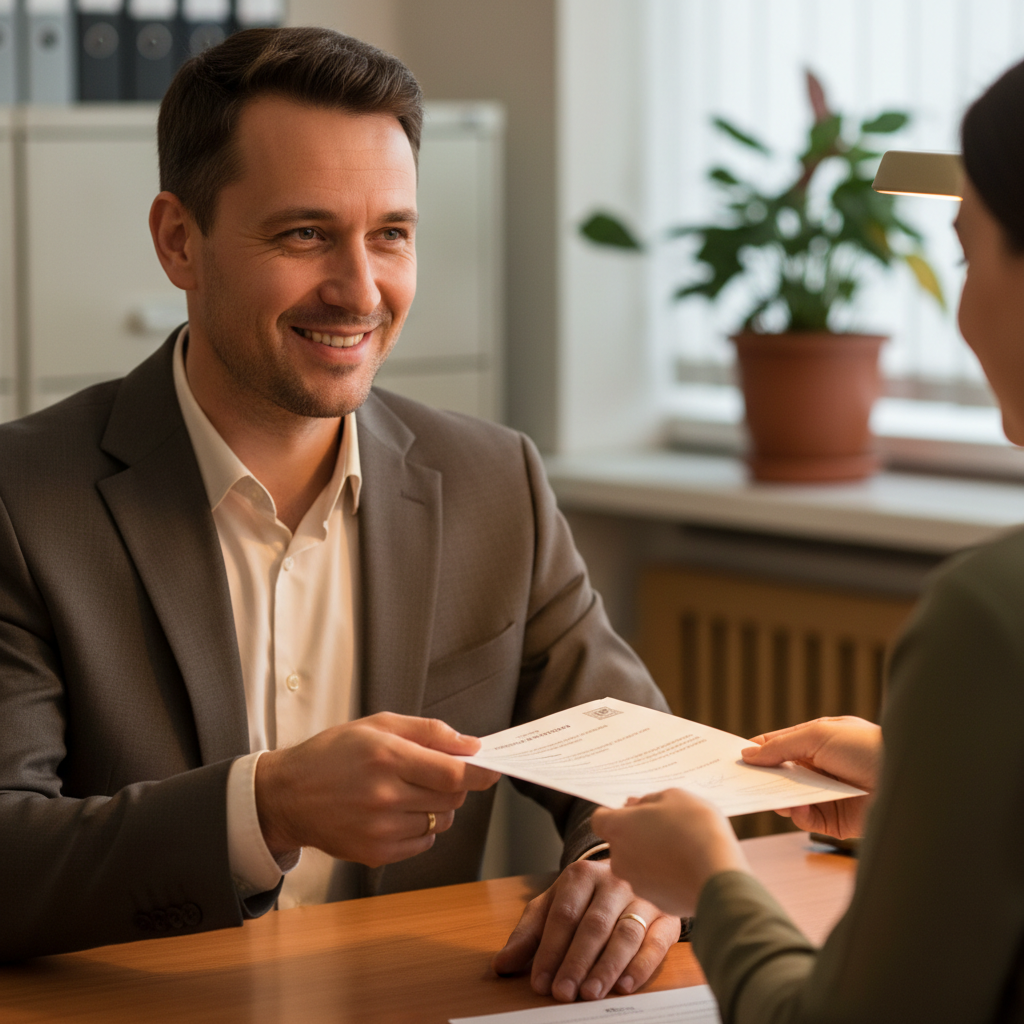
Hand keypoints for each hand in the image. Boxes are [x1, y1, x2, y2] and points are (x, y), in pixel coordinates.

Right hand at [254, 712, 499, 865]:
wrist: (288, 796)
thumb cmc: (335, 753)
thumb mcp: (378, 725)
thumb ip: (429, 732)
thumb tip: (472, 746)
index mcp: (386, 757)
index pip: (453, 774)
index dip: (480, 773)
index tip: (493, 769)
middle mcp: (384, 796)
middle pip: (452, 798)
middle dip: (456, 785)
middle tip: (438, 773)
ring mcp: (380, 830)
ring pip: (442, 821)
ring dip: (439, 807)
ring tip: (410, 791)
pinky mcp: (376, 854)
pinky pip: (424, 842)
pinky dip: (422, 827)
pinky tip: (397, 812)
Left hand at [492, 859, 679, 1001]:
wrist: (633, 872)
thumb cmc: (587, 897)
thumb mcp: (553, 905)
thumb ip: (528, 934)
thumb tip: (501, 964)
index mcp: (581, 875)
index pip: (563, 915)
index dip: (550, 950)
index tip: (540, 982)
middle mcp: (614, 881)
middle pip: (594, 925)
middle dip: (576, 962)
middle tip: (563, 993)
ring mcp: (644, 898)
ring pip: (625, 933)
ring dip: (607, 967)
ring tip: (591, 993)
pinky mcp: (667, 917)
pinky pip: (656, 942)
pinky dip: (641, 965)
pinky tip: (626, 985)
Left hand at [592, 790, 746, 917]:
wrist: (719, 876)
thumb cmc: (696, 829)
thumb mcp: (674, 797)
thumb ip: (648, 800)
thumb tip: (634, 806)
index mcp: (618, 828)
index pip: (600, 819)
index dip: (617, 813)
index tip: (636, 812)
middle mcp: (620, 858)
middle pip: (620, 842)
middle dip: (637, 834)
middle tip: (665, 827)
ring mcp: (637, 883)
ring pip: (638, 864)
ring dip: (652, 855)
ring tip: (682, 847)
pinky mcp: (656, 902)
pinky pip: (656, 883)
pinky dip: (666, 876)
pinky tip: (688, 867)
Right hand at [742, 716, 881, 838]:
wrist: (909, 782)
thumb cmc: (867, 747)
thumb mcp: (818, 735)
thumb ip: (780, 746)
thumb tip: (747, 754)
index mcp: (818, 740)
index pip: (779, 744)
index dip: (757, 750)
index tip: (733, 758)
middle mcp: (821, 766)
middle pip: (781, 773)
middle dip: (763, 776)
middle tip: (741, 782)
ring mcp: (827, 793)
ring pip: (789, 798)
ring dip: (778, 797)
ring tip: (772, 796)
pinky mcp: (835, 819)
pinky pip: (805, 818)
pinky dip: (797, 814)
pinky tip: (796, 808)